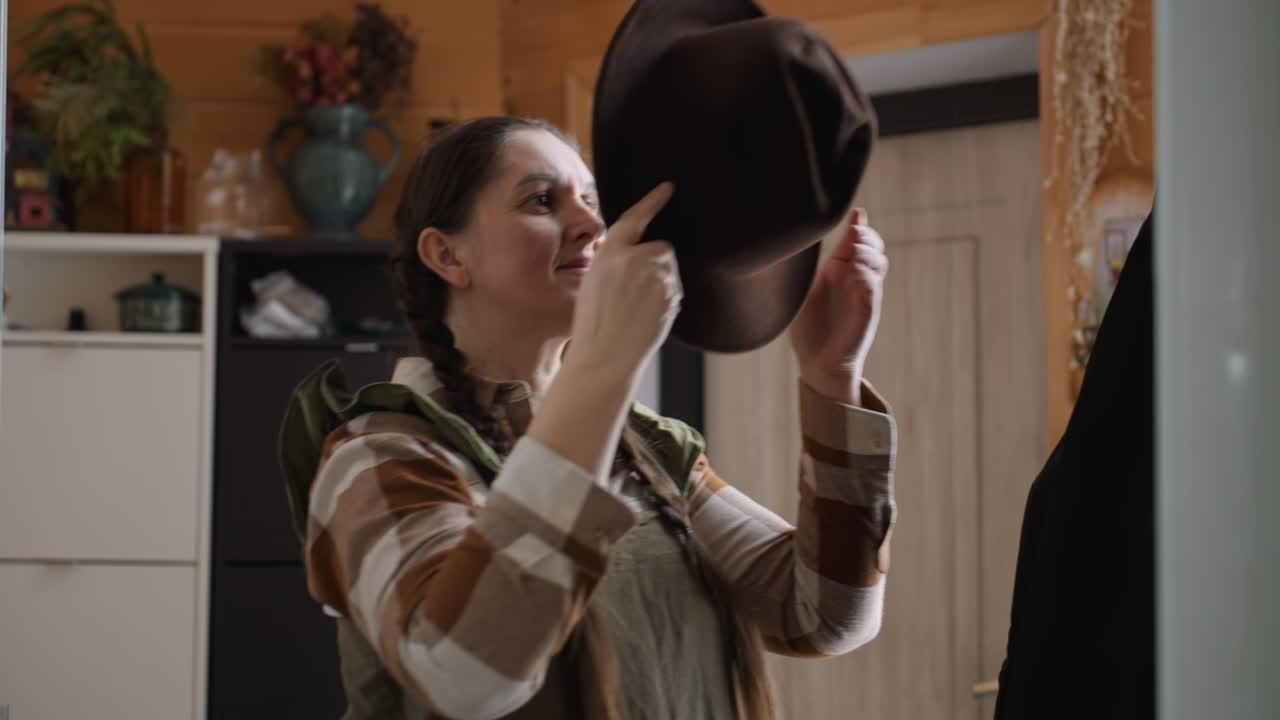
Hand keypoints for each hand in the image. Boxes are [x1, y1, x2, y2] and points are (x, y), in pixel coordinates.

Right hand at [567, 182, 680, 379]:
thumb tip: (643, 254)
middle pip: (661, 248)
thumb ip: (616, 262)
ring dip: (661, 282)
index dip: (652, 201)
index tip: (668, 188)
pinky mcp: (671, 295)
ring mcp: (655, 277)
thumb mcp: (594, 282)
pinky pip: (675, 289)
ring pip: (670, 269)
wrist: (604, 357)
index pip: (634, 218)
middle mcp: (634, 259)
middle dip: (655, 263)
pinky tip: (647, 317)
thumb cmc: (594, 324)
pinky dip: (666, 299)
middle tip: (635, 291)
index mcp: (609, 253)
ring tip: (638, 307)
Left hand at [788, 208, 887, 404]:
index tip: (857, 215)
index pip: (855, 241)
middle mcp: (853, 280)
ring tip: (853, 254)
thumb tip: (807, 242)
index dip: (859, 227)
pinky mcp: (868, 310)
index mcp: (837, 271)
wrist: (817, 363)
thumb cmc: (807, 330)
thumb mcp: (803, 292)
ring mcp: (863, 294)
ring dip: (868, 252)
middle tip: (856, 234)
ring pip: (878, 262)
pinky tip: (853, 271)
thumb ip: (810, 269)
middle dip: (867, 236)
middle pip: (872, 246)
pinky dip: (866, 274)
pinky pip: (873, 285)